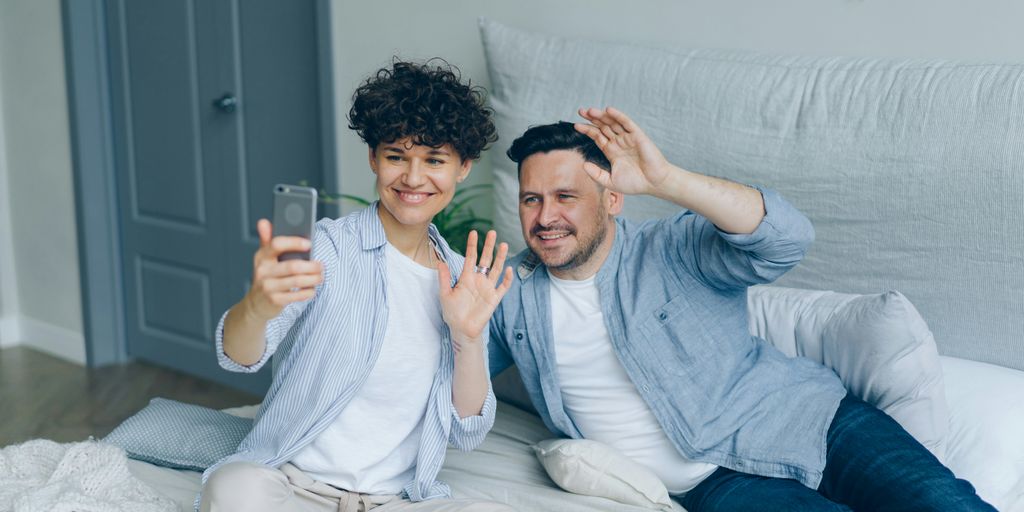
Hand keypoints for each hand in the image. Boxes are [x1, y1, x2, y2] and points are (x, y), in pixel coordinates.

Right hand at [245, 219, 322, 320]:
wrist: (255, 304)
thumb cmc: (266, 277)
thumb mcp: (264, 258)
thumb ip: (267, 240)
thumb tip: (263, 222)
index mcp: (261, 256)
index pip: (277, 244)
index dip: (294, 242)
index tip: (309, 244)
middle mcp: (263, 271)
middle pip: (293, 266)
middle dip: (312, 266)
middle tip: (321, 265)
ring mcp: (268, 287)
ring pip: (297, 281)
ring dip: (313, 279)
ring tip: (320, 276)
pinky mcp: (275, 301)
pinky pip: (297, 295)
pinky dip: (308, 292)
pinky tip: (312, 289)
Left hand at [438, 230, 513, 347]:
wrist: (461, 329)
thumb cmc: (452, 312)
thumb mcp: (445, 294)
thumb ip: (444, 278)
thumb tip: (440, 262)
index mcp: (466, 277)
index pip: (470, 257)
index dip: (472, 245)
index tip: (474, 232)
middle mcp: (478, 280)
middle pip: (486, 259)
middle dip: (489, 246)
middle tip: (492, 232)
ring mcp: (487, 288)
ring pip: (496, 269)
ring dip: (500, 257)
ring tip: (504, 244)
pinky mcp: (494, 298)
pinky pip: (503, 287)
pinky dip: (506, 278)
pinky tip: (508, 269)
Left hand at [574, 107, 671, 195]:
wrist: (653, 183)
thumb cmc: (635, 183)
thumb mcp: (610, 181)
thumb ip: (596, 174)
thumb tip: (583, 165)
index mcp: (612, 151)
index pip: (597, 136)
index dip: (587, 130)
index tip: (576, 126)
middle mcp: (619, 142)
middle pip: (603, 126)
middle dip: (592, 119)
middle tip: (580, 111)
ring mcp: (628, 138)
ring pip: (612, 123)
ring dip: (602, 115)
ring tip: (590, 110)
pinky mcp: (637, 136)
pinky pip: (626, 123)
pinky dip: (618, 116)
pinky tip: (608, 110)